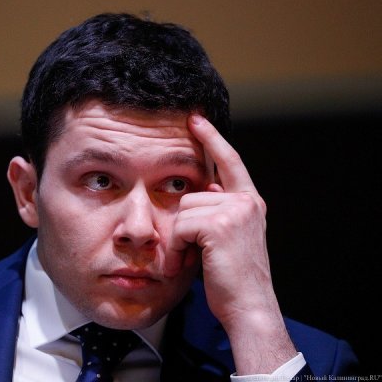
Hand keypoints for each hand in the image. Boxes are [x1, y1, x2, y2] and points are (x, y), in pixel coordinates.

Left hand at [165, 114, 296, 373]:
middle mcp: (245, 201)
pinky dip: (176, 248)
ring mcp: (234, 210)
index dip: (211, 139)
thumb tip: (203, 188)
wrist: (248, 306)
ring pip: (182, 211)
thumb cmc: (233, 276)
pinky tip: (187, 263)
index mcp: (249, 201)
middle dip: (183, 226)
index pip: (229, 160)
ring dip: (178, 239)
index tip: (196, 120)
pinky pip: (179, 226)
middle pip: (191, 195)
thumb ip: (218, 209)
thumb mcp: (229, 236)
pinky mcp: (219, 224)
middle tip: (192, 252)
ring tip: (191, 260)